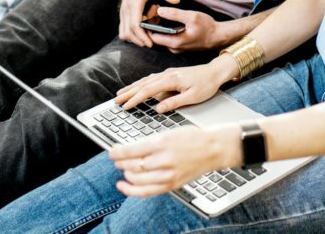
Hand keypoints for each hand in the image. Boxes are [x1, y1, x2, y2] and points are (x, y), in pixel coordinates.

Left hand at [110, 125, 241, 197]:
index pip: (131, 150)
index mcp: (162, 143)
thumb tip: (129, 149)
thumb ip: (149, 142)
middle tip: (116, 159)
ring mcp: (168, 174)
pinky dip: (132, 190)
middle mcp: (163, 160)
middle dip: (120, 162)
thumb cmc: (192, 138)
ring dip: (126, 174)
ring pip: (137, 178)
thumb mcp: (169, 132)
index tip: (111, 151)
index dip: (117, 152)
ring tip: (123, 169)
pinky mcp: (172, 184)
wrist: (213, 149)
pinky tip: (123, 186)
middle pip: (132, 165)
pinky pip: (147, 191)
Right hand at [115, 57, 234, 112]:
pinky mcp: (170, 73)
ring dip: (133, 87)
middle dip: (129, 92)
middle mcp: (167, 74)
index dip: (135, 99)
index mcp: (171, 80)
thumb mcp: (192, 97)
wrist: (215, 71)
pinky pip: (151, 78)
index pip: (148, 91)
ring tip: (122, 93)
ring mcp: (168, 73)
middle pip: (143, 84)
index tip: (126, 106)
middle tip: (116, 100)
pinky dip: (141, 83)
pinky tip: (138, 86)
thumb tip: (158, 109)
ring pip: (146, 80)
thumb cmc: (207, 85)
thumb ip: (174, 102)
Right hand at [118, 0, 179, 47]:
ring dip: (133, 39)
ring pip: (123, 32)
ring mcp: (123, 12)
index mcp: (134, 3)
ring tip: (146, 39)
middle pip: (128, 32)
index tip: (150, 43)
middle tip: (151, 43)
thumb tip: (176, 1)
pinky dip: (130, 34)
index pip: (135, 25)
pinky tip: (141, 33)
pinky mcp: (122, 14)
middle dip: (139, 40)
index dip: (142, 36)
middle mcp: (126, 9)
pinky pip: (122, 29)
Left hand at [146, 7, 231, 52]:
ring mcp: (177, 48)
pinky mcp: (180, 46)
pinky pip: (168, 39)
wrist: (218, 36)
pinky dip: (165, 32)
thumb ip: (175, 14)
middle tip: (151, 14)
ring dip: (159, 29)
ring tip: (157, 16)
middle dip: (152, 27)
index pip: (152, 37)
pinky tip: (167, 22)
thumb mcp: (191, 16)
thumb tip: (160, 10)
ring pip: (162, 39)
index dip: (148, 27)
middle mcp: (174, 48)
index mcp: (174, 42)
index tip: (147, 16)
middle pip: (156, 38)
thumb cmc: (207, 27)